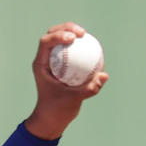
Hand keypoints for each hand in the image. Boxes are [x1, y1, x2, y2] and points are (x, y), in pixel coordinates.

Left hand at [24, 22, 107, 141]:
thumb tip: (104, 75)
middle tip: (82, 33)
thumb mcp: (74, 100)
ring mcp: (52, 61)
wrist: (52, 118)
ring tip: (85, 35)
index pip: (46, 42)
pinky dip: (79, 46)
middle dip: (66, 27)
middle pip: (52, 34)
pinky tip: (92, 47)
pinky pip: (70, 50)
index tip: (73, 38)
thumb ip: (89, 88)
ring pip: (60, 39)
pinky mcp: (60, 64)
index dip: (58, 34)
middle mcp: (45, 60)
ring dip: (72, 32)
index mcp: (41, 65)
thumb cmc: (58, 110)